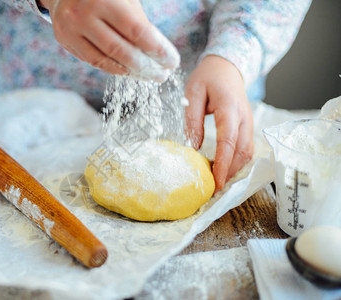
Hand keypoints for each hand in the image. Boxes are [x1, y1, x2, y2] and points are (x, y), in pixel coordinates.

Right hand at [40, 0, 179, 81]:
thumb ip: (139, 21)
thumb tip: (159, 52)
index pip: (136, 30)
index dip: (156, 49)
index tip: (171, 61)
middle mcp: (84, 13)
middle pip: (120, 49)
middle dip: (145, 66)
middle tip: (161, 75)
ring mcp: (71, 28)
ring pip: (105, 59)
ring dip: (131, 71)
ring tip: (148, 76)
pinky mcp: (64, 39)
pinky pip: (93, 61)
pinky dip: (113, 68)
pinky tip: (128, 71)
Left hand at [185, 55, 253, 190]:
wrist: (227, 66)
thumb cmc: (208, 77)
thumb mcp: (193, 93)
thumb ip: (193, 119)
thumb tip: (195, 146)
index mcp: (229, 108)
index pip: (229, 142)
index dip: (223, 164)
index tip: (216, 182)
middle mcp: (243, 117)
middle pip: (242, 151)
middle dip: (230, 172)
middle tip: (214, 189)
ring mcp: (248, 122)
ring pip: (247, 152)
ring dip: (235, 169)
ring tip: (218, 182)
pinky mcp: (247, 126)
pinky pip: (246, 147)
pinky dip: (237, 161)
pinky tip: (224, 169)